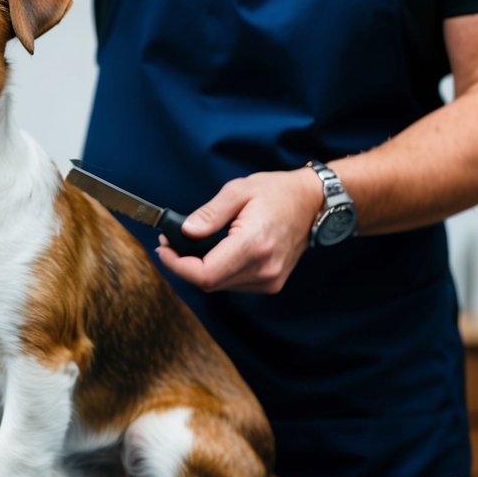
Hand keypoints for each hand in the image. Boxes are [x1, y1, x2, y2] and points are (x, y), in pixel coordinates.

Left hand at [155, 169, 323, 293]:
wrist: (312, 203)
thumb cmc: (277, 193)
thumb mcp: (238, 191)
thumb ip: (209, 214)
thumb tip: (185, 231)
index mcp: (254, 245)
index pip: (205, 274)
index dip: (178, 266)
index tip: (164, 250)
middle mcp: (264, 269)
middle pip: (209, 282)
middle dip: (184, 265)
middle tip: (172, 243)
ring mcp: (270, 279)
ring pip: (220, 285)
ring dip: (201, 269)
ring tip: (193, 244)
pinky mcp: (271, 283)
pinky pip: (233, 284)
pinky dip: (219, 271)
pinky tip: (216, 252)